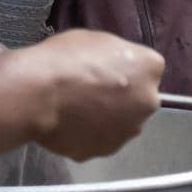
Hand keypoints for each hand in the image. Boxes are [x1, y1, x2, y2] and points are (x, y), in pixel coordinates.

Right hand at [22, 31, 163, 161]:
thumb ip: (118, 56)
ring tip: (77, 110)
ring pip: (121, 123)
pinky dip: (88, 134)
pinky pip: (99, 140)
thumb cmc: (68, 57)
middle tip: (92, 90)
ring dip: (107, 118)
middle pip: (139, 99)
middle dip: (122, 96)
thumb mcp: (98, 39)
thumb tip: (117, 68)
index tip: (106, 68)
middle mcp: (148, 102)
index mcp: (151, 68)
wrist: (40, 94)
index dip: (125, 67)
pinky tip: (69, 124)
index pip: (147, 68)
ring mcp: (128, 131)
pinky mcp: (105, 151)